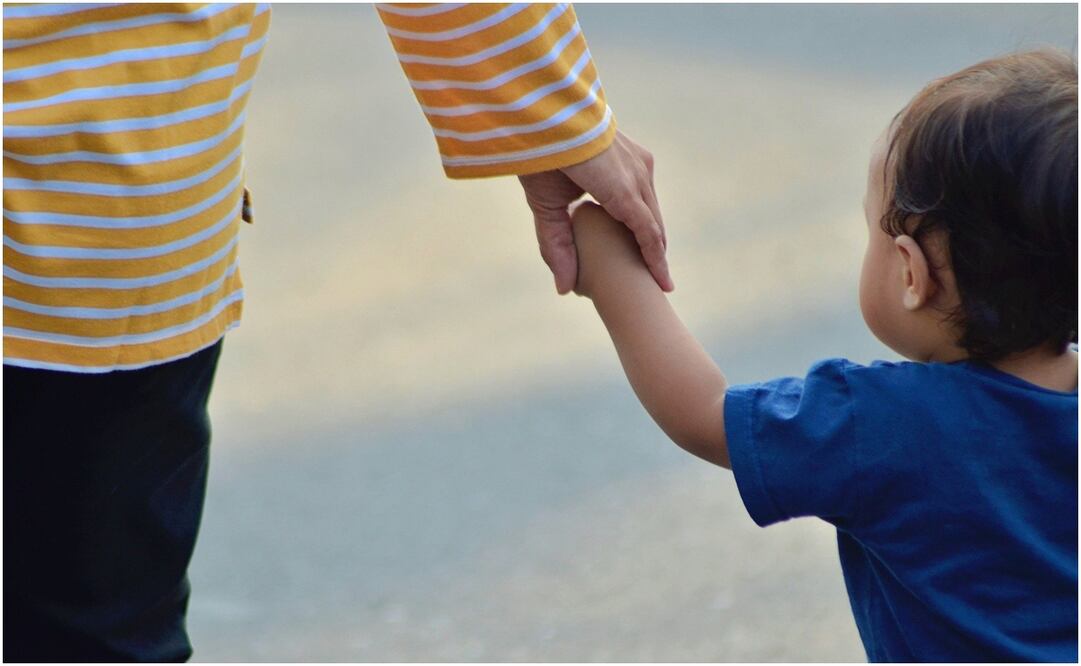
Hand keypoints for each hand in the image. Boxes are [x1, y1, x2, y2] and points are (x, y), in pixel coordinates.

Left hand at [519, 130, 672, 294]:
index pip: (647, 234)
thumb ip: (556, 245)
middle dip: (656, 253)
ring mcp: (640, 161)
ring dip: (651, 232)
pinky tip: (639, 226)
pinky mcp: (636, 153)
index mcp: (621, 189)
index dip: (656, 263)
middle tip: (658, 282)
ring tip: (650, 259)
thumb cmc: (543, 156)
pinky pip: (646, 190)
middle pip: (654, 223)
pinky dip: (644, 211)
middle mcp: (638, 174)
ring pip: (652, 206)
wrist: (548, 109)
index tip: (664, 287)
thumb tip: (565, 289)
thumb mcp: (545, 205)